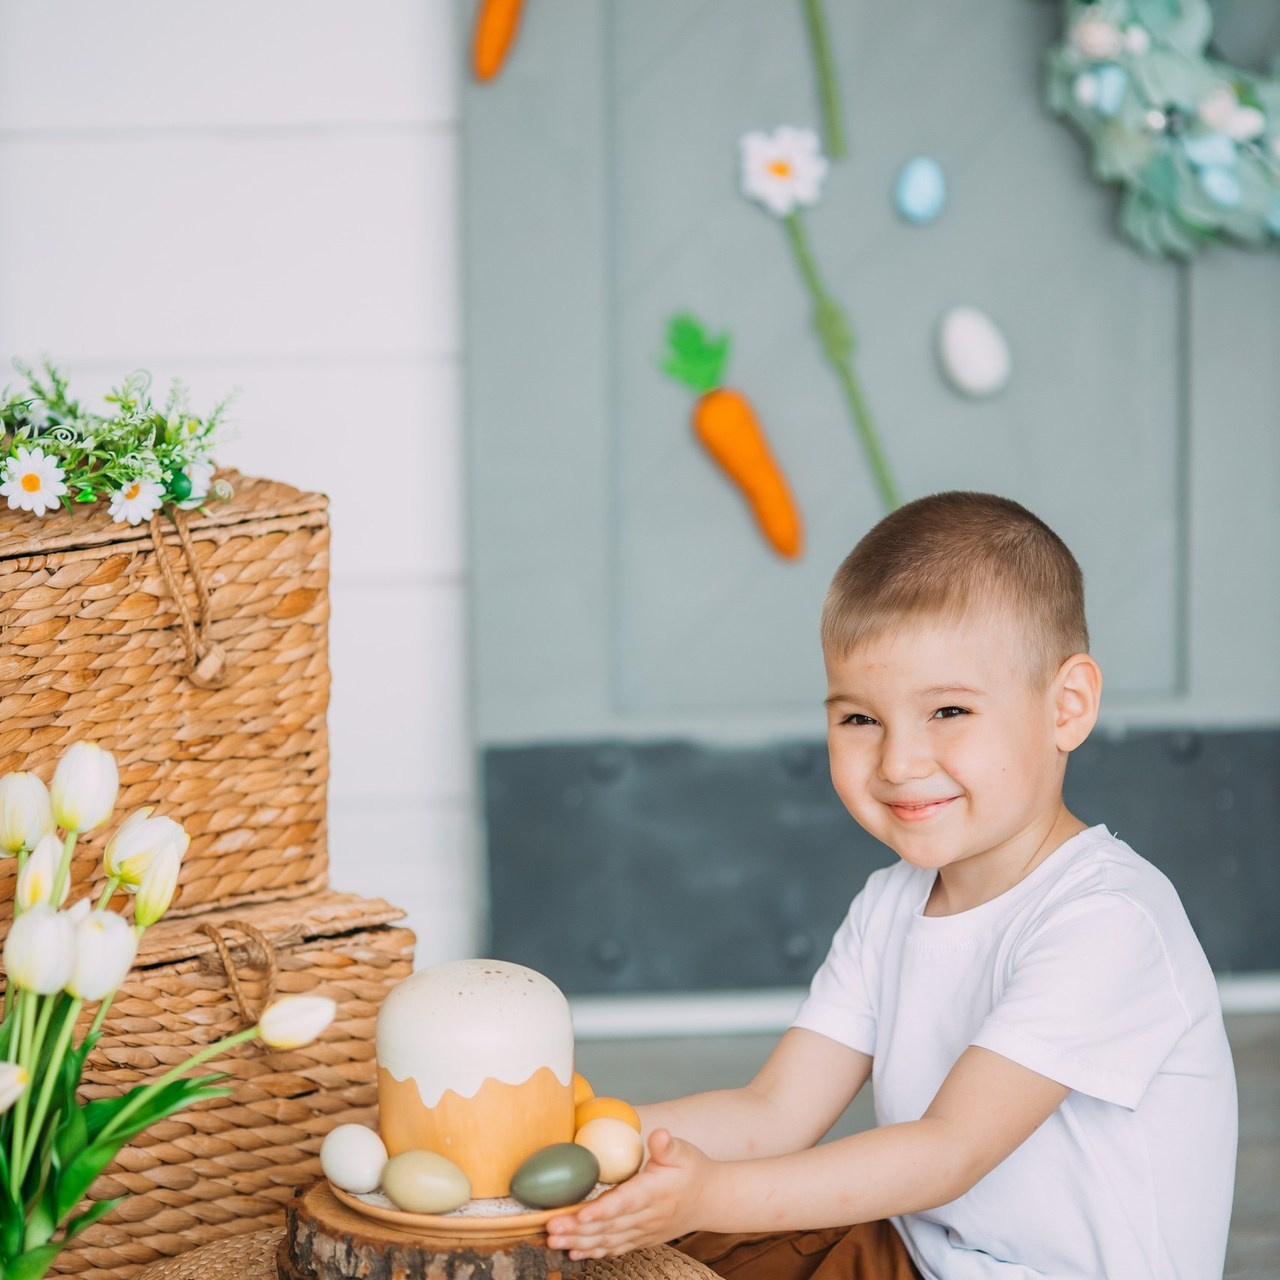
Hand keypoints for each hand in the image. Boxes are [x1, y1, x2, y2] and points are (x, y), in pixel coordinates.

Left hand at [546, 1129, 710, 1258]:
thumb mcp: (684, 1152)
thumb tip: (658, 1135)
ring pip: (607, 1240)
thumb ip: (667, 1146)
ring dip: (579, 1241)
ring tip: (553, 1240)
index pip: (625, 1203)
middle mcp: (646, 1216)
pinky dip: (593, 1251)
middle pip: (608, 1225)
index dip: (602, 1210)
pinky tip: (573, 1252)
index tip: (580, 1213)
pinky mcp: (640, 1238)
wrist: (710, 1200)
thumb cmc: (693, 1171)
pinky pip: (614, 1248)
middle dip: (577, 1228)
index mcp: (654, 1193)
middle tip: (549, 1227)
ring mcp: (643, 1231)